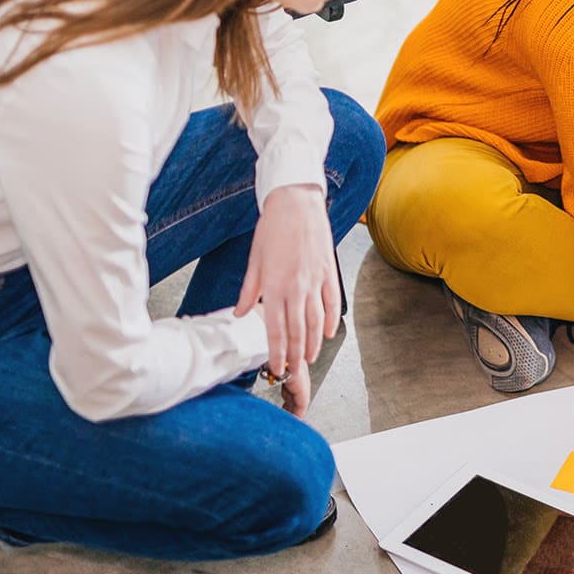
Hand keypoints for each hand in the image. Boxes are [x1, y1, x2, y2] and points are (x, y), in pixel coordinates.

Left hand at [236, 183, 338, 416]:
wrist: (296, 202)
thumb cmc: (272, 228)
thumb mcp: (254, 260)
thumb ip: (249, 290)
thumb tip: (242, 312)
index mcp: (274, 286)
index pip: (276, 330)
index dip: (276, 353)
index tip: (276, 368)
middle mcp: (296, 288)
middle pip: (297, 331)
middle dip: (295, 355)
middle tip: (293, 372)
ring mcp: (315, 281)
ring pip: (316, 321)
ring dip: (313, 343)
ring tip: (309, 358)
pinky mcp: (329, 272)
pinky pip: (331, 302)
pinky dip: (330, 320)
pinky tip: (327, 333)